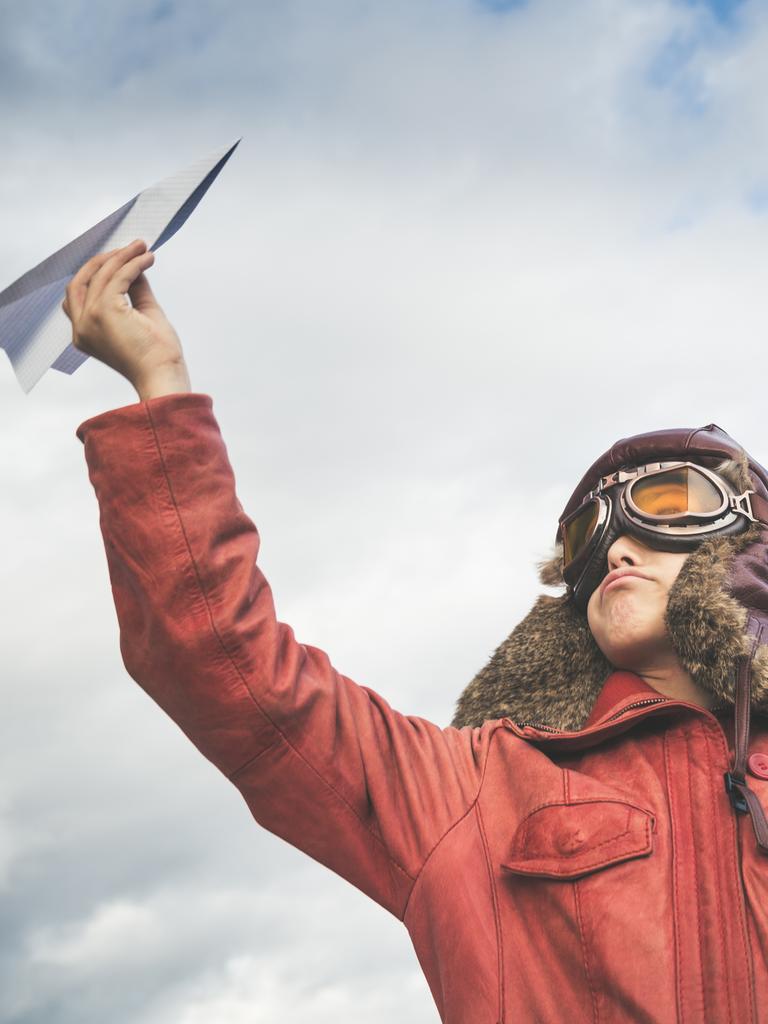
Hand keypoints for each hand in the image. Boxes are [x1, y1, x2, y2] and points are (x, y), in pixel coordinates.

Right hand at [63, 239, 189, 397]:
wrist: (163, 377)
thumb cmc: (156, 356)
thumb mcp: (142, 315)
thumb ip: (134, 291)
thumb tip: (134, 265)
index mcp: (85, 333)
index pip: (79, 294)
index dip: (97, 272)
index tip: (122, 258)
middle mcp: (81, 327)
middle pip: (80, 280)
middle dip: (104, 260)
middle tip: (131, 248)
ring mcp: (90, 319)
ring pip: (100, 275)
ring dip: (122, 257)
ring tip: (143, 248)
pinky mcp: (104, 312)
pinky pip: (117, 277)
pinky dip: (132, 264)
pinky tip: (147, 258)